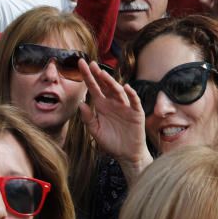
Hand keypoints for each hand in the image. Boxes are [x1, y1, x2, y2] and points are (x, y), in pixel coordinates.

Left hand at [78, 59, 151, 180]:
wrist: (126, 155)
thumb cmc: (111, 142)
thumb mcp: (95, 131)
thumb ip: (88, 118)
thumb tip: (81, 104)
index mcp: (102, 105)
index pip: (93, 87)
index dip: (88, 76)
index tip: (81, 63)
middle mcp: (113, 103)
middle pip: (105, 85)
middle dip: (98, 75)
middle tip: (90, 64)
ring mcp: (125, 106)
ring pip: (118, 91)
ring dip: (111, 82)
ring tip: (102, 74)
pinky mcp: (136, 113)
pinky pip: (134, 102)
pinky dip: (131, 95)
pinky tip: (126, 88)